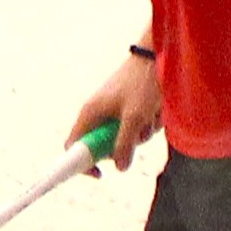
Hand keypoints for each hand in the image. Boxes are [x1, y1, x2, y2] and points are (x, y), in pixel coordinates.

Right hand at [68, 53, 162, 172]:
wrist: (156, 56)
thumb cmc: (141, 84)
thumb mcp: (135, 118)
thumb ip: (125, 144)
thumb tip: (119, 168)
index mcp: (89, 114)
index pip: (73, 147)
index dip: (81, 164)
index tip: (99, 174)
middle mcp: (97, 113)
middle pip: (101, 146)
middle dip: (122, 147)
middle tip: (136, 138)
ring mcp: (112, 111)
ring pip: (122, 138)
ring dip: (139, 136)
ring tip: (150, 118)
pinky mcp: (127, 108)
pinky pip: (134, 128)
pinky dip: (145, 125)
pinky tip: (155, 111)